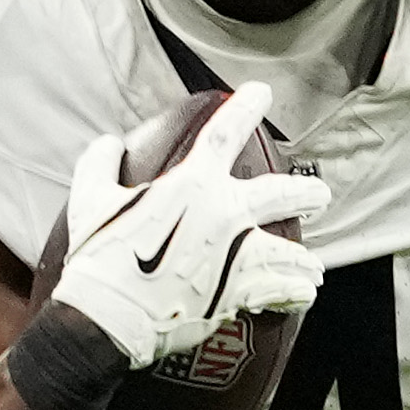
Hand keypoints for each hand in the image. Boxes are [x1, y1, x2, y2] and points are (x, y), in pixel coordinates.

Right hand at [49, 85, 328, 371]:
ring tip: (314, 267)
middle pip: (280, 195)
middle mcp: (224, 215)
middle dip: (304, 194)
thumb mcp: (90, 199)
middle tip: (320, 196)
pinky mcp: (235, 294)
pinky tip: (303, 294)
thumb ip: (100, 163)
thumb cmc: (100, 256)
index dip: (246, 107)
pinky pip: (277, 292)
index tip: (262, 93)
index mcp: (192, 184)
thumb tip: (107, 144)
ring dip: (302, 260)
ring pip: (287, 252)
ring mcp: (235, 257)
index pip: (226, 132)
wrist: (109, 316)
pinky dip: (293, 293)